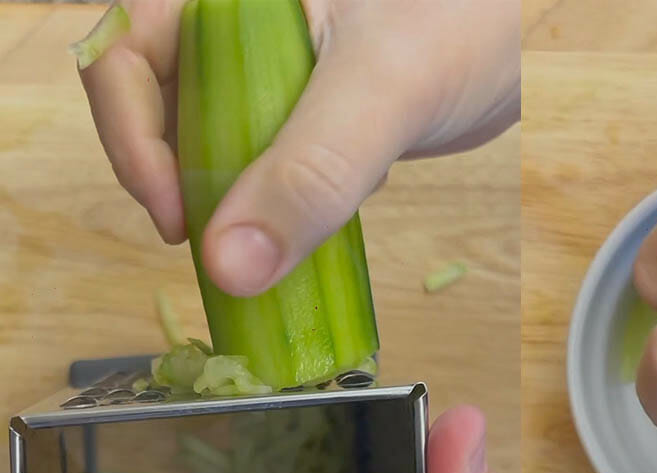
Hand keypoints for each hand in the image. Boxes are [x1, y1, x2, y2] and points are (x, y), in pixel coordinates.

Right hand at [79, 0, 518, 295]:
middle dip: (179, 183)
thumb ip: (311, 170)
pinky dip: (275, 208)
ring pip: (211, 145)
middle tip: (217, 252)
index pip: (126, 54)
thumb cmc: (463, 23)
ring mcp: (269, 73)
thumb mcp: (383, 90)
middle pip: (157, 108)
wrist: (530, 36)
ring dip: (228, 205)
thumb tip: (231, 265)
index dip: (132, 139)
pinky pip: (264, 165)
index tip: (178, 219)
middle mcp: (233, 27)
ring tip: (263, 252)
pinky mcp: (305, 115)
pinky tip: (310, 228)